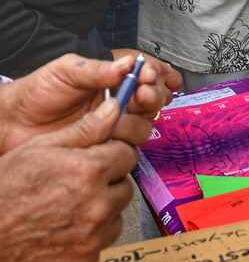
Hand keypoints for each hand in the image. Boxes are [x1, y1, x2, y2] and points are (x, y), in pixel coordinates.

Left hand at [0, 52, 180, 153]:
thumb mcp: (67, 70)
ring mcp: (110, 127)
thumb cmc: (37, 92)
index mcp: (111, 79)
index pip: (145, 75)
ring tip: (117, 117)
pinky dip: (122, 141)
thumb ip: (97, 69)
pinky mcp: (101, 149)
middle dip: (152, 95)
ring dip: (136, 120)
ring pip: (143, 125)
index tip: (149, 76)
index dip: (154, 75)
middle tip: (141, 94)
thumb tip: (127, 65)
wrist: (12, 124)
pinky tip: (110, 135)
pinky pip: (124, 148)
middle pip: (152, 101)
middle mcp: (116, 103)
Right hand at [0, 97, 135, 260]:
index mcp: (88, 172)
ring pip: (116, 214)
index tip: (101, 155)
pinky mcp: (85, 258)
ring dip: (103, 208)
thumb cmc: (7, 189)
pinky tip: (69, 225)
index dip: (113, 153)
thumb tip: (114, 110)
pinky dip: (92, 233)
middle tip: (82, 182)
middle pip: (124, 185)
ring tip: (73, 204)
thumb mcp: (41, 147)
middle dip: (109, 181)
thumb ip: (85, 129)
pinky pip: (103, 239)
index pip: (128, 154)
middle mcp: (96, 205)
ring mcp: (92, 236)